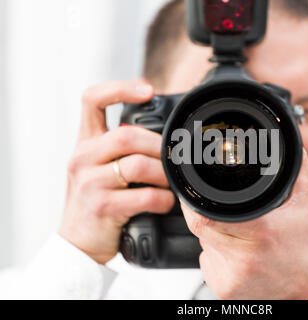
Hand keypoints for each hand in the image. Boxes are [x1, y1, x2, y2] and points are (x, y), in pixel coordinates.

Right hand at [59, 79, 174, 263]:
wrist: (79, 243)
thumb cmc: (97, 201)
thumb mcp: (99, 167)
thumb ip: (119, 148)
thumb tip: (161, 134)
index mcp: (85, 142)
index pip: (92, 100)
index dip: (120, 88)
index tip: (148, 90)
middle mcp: (83, 157)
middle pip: (127, 134)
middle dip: (158, 145)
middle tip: (173, 158)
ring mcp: (90, 182)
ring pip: (138, 164)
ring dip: (164, 173)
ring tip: (171, 183)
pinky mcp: (102, 206)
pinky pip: (144, 195)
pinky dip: (163, 199)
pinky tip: (165, 203)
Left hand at [181, 149, 307, 299]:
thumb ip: (297, 167)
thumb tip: (286, 139)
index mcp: (260, 233)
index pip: (204, 214)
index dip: (193, 199)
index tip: (196, 189)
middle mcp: (241, 259)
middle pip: (199, 226)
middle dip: (205, 211)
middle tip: (226, 209)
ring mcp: (230, 278)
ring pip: (203, 244)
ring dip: (213, 232)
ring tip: (242, 232)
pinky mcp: (223, 290)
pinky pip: (207, 262)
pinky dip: (217, 252)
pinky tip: (239, 251)